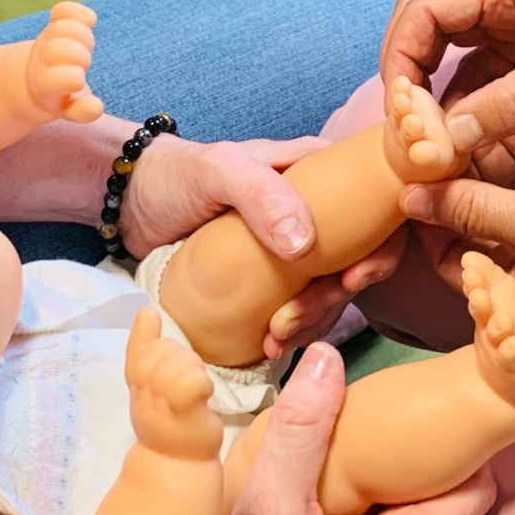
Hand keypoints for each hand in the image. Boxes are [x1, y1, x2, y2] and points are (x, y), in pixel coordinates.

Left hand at [23, 2, 103, 125]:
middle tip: (81, 64)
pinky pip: (65, 10)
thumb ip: (83, 111)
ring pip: (66, 29)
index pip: (65, 77)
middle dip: (81, 56)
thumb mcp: (69, 111)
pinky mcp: (52, 26)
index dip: (75, 78)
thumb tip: (96, 106)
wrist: (31, 80)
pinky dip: (80, 13)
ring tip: (81, 46)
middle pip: (68, 50)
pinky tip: (89, 20)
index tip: (76, 82)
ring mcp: (47, 43)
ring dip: (81, 36)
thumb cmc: (60, 98)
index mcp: (47, 87)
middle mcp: (42, 61)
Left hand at [122, 134, 406, 354]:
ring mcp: (299, 250)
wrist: (133, 204)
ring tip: (276, 339)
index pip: (377, 208)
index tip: (353, 280)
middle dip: (335, 298)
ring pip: (332, 291)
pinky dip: (294, 330)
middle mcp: (321, 212)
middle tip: (294, 320)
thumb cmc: (178, 174)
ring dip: (314, 321)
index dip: (380, 248)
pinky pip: (302, 308)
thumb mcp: (219, 169)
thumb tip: (306, 245)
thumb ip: (262, 196)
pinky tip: (269, 344)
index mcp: (322, 175)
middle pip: (359, 260)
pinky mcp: (276, 282)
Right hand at [125, 307, 221, 458]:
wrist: (177, 465)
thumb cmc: (169, 420)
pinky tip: (204, 395)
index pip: (139, 350)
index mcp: (136, 384)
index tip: (158, 345)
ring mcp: (162, 404)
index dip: (155, 347)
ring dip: (194, 371)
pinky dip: (200, 383)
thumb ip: (144, 349)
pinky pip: (191, 382)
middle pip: (163, 351)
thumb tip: (146, 310)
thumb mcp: (150, 384)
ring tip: (196, 392)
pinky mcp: (185, 413)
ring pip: (179, 362)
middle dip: (181, 358)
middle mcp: (143, 394)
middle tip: (188, 383)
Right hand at [380, 0, 514, 152]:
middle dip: (408, 80)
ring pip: (447, 55)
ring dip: (434, 97)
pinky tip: (462, 138)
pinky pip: (478, 74)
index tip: (401, 114)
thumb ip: (506, 106)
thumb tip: (446, 141)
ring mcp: (510, 19)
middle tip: (407, 132)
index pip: (420, 13)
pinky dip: (464, 105)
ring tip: (430, 143)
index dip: (399, 62)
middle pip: (422, 30)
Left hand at [401, 126, 514, 344]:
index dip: (427, 216)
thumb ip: (479, 210)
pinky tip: (504, 114)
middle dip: (455, 175)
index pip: (450, 257)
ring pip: (510, 187)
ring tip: (460, 111)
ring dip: (489, 153)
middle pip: (477, 215)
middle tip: (430, 128)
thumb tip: (412, 195)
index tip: (408, 170)